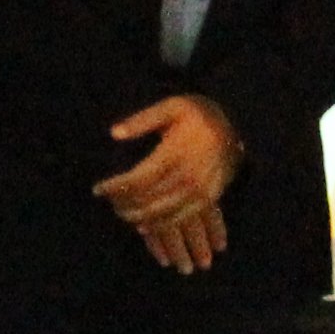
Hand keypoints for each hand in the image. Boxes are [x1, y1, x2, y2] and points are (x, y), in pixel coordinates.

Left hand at [96, 94, 240, 272]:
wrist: (236, 124)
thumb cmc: (197, 114)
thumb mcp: (170, 107)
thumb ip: (141, 120)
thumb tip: (114, 133)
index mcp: (175, 153)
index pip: (137, 179)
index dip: (115, 187)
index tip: (98, 189)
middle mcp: (187, 175)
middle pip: (148, 200)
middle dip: (124, 205)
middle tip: (109, 204)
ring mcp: (200, 190)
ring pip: (162, 214)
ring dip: (139, 218)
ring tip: (122, 214)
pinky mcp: (209, 199)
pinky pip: (181, 219)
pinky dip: (160, 226)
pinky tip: (145, 227)